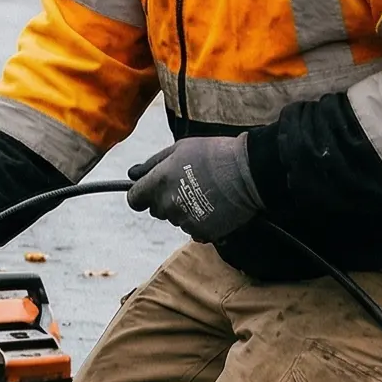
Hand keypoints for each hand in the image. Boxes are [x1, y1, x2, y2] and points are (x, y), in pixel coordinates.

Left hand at [125, 135, 260, 242]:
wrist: (249, 172)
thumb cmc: (214, 154)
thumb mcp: (179, 148)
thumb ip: (152, 163)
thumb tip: (132, 173)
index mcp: (158, 183)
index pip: (134, 199)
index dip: (140, 194)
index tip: (148, 191)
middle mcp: (168, 205)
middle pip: (156, 209)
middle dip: (166, 199)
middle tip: (187, 185)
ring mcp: (184, 221)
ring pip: (176, 219)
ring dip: (185, 210)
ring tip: (206, 193)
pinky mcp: (202, 233)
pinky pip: (194, 230)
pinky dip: (201, 221)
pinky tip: (214, 207)